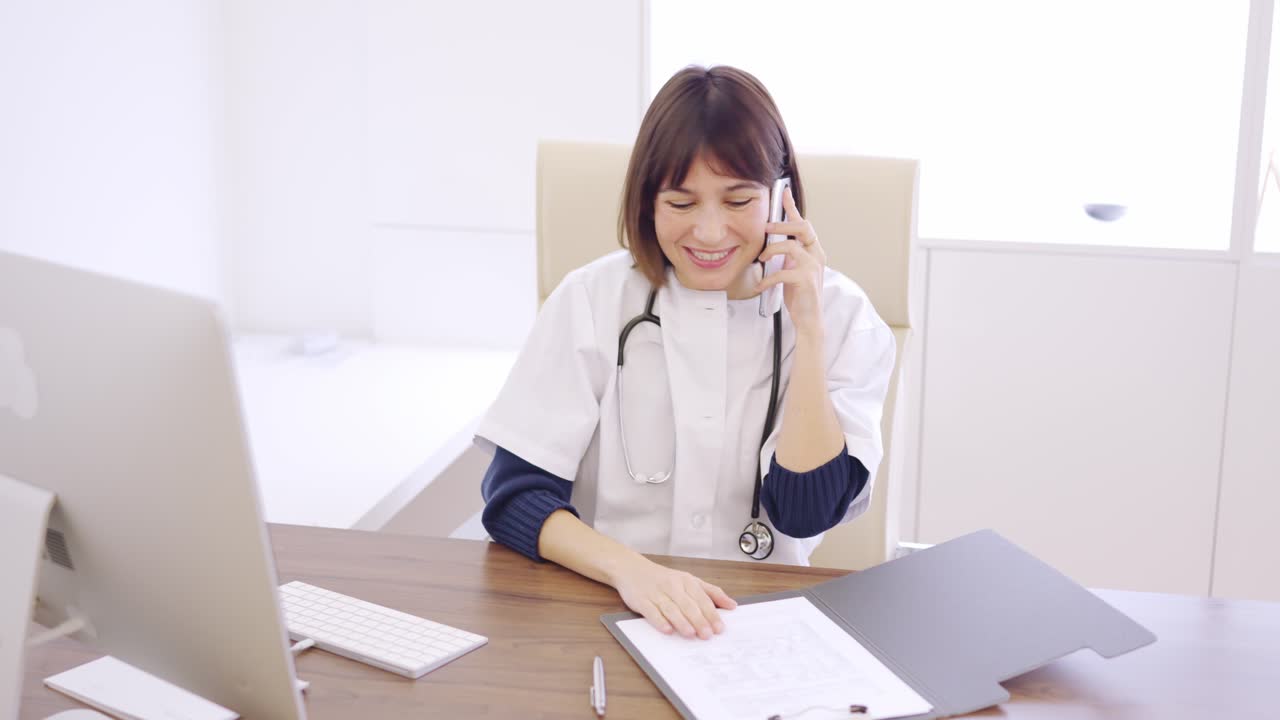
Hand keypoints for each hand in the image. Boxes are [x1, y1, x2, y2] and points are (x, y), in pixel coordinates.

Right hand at [610, 556, 736, 639]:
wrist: (632, 569)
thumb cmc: (664, 579)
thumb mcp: (689, 580)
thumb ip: (711, 592)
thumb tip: (732, 605)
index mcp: (686, 581)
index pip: (702, 598)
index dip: (711, 614)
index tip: (720, 628)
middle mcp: (672, 586)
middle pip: (688, 604)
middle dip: (699, 620)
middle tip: (707, 635)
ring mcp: (656, 593)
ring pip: (671, 608)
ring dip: (681, 621)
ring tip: (691, 634)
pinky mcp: (641, 600)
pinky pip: (651, 611)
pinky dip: (659, 621)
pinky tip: (667, 630)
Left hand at [757, 186, 825, 336]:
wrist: (809, 318)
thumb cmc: (800, 294)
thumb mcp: (792, 268)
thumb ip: (787, 255)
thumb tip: (771, 243)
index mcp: (812, 250)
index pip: (803, 223)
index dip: (793, 207)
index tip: (783, 192)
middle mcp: (816, 255)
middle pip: (802, 227)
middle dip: (782, 225)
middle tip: (766, 227)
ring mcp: (812, 266)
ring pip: (790, 246)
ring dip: (771, 251)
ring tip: (761, 260)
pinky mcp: (805, 279)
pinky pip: (782, 272)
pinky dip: (767, 279)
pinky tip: (760, 286)